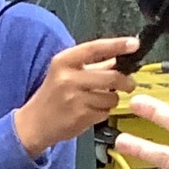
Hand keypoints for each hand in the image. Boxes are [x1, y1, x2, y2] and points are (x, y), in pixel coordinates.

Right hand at [13, 35, 141, 154]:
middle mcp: (68, 78)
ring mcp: (74, 98)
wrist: (34, 124)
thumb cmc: (52, 96)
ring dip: (110, 100)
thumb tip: (119, 57)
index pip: (95, 48)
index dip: (117, 45)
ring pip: (111, 96)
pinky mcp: (80, 116)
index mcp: (64, 61)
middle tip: (129, 84)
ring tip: (98, 101)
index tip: (133, 44)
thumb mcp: (65, 73)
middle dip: (125, 82)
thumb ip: (93, 65)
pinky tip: (90, 112)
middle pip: (111, 76)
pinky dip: (103, 112)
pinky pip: (105, 112)